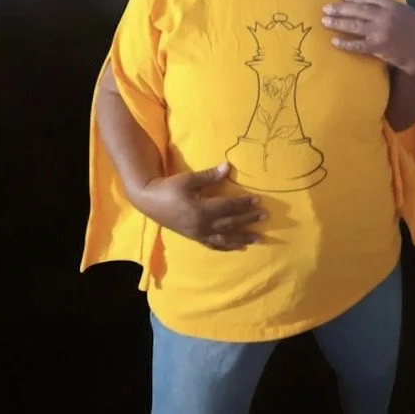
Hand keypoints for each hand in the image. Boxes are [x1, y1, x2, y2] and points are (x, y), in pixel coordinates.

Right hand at [138, 162, 266, 250]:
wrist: (149, 201)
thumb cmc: (169, 187)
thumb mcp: (188, 179)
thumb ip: (209, 176)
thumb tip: (227, 167)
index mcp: (201, 210)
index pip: (228, 207)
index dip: (244, 203)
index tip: (259, 200)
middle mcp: (202, 225)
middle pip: (230, 223)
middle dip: (249, 220)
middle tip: (265, 217)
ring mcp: (198, 234)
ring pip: (225, 238)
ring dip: (243, 238)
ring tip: (259, 239)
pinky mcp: (194, 237)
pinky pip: (214, 245)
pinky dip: (227, 246)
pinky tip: (238, 248)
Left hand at [322, 0, 414, 73]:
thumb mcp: (409, 14)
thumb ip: (393, 9)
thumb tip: (377, 6)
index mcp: (394, 5)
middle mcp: (385, 15)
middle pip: (358, 9)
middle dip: (340, 8)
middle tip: (326, 8)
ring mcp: (381, 30)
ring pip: (354, 24)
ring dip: (338, 22)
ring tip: (325, 21)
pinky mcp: (378, 46)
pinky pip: (357, 44)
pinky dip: (345, 43)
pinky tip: (334, 41)